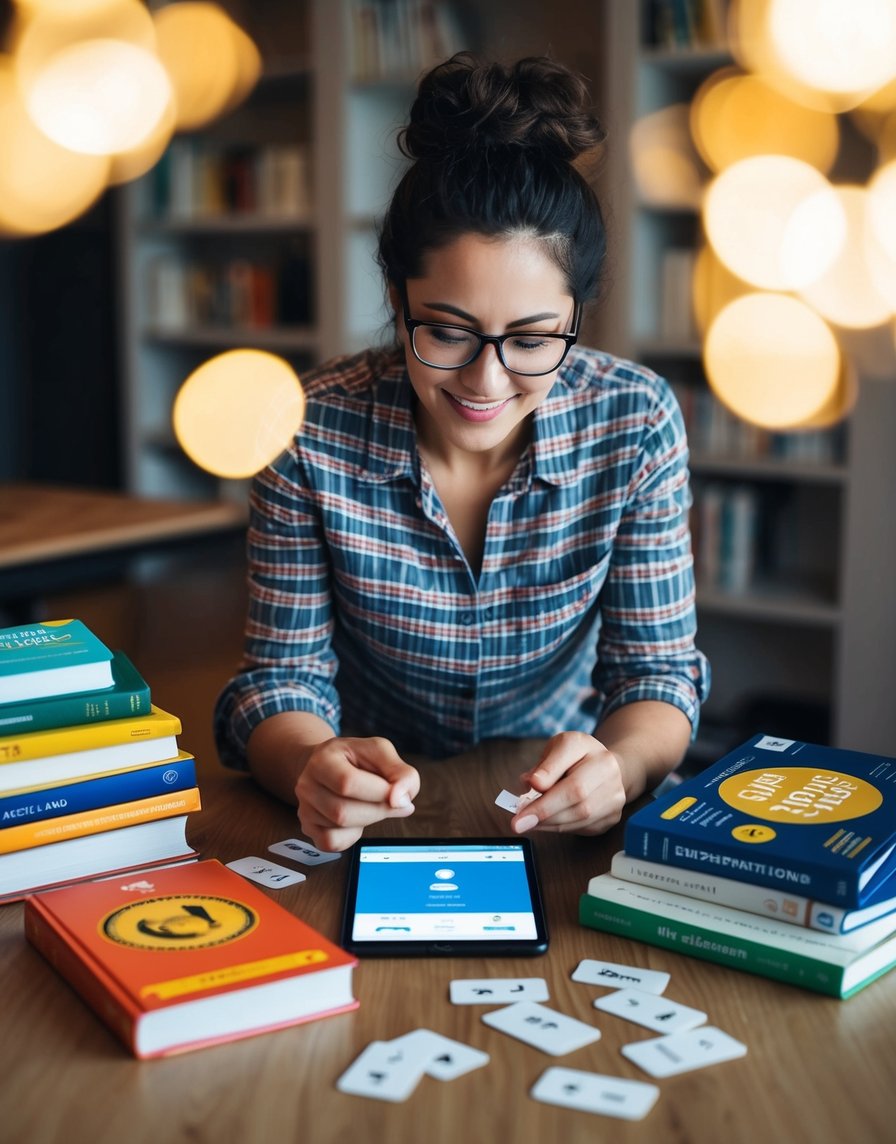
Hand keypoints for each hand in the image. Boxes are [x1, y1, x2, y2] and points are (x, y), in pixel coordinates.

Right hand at [295, 736, 419, 850]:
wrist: (327, 765)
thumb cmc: (356, 759)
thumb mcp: (381, 752)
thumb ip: (400, 772)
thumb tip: (401, 800)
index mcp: (323, 759)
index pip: (348, 783)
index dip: (380, 793)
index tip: (401, 796)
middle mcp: (306, 784)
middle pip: (342, 811)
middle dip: (378, 811)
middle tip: (394, 804)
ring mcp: (305, 808)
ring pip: (339, 828)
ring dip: (368, 820)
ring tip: (372, 804)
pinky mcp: (309, 828)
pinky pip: (332, 843)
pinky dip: (352, 836)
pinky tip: (357, 819)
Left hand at [510, 732, 626, 835]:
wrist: (606, 770)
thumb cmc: (573, 760)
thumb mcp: (553, 751)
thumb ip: (542, 766)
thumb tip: (530, 784)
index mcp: (585, 744)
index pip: (566, 754)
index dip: (549, 771)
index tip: (531, 784)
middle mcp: (607, 767)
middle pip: (577, 791)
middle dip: (544, 809)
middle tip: (519, 822)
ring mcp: (614, 793)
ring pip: (581, 815)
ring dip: (550, 823)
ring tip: (528, 824)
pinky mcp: (613, 815)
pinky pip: (584, 827)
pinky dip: (561, 828)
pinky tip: (546, 825)